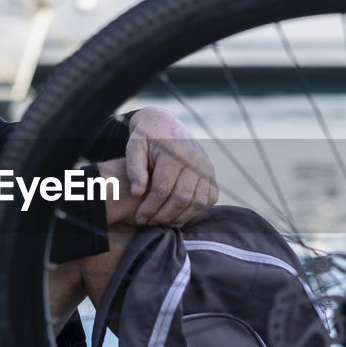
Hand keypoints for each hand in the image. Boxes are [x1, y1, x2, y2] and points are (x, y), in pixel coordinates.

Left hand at [122, 107, 217, 226]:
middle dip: (163, 215)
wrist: (165, 124)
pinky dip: (195, 210)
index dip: (150, 207)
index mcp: (175, 152)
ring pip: (197, 202)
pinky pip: (209, 199)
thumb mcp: (134, 147)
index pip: (163, 189)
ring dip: (179, 216)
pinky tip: (178, 213)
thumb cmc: (146, 137)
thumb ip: (134, 169)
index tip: (140, 217)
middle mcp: (195, 159)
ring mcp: (206, 166)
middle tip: (149, 222)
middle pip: (181, 198)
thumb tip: (138, 192)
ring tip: (162, 221)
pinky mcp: (211, 173)